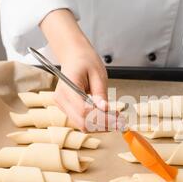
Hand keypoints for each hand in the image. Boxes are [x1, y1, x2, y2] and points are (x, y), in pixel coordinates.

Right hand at [41, 9, 121, 130]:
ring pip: (82, 125)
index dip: (102, 118)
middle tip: (121, 122)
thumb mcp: (98, 73)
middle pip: (82, 122)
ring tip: (116, 119)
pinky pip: (81, 121)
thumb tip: (105, 109)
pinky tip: (107, 117)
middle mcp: (61, 99)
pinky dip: (95, 122)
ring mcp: (62, 105)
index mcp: (68, 87)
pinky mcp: (66, 108)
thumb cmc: (85, 61)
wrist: (73, 56)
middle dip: (103, 125)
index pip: (84, 111)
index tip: (118, 119)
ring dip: (100, 126)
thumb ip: (100, 92)